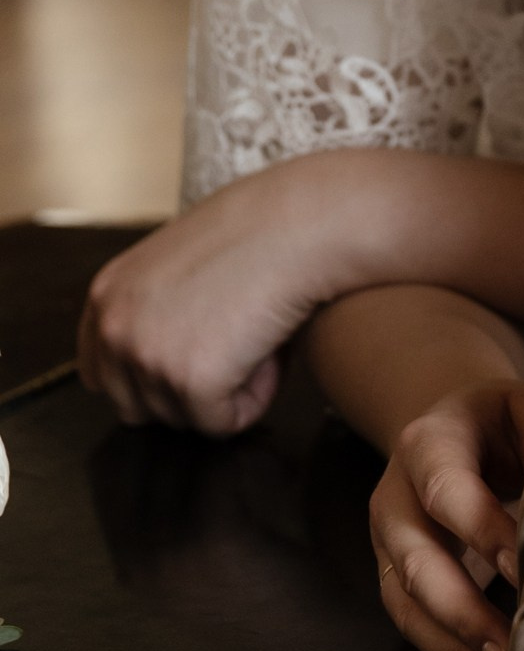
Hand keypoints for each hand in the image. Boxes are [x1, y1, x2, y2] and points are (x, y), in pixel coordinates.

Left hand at [80, 161, 350, 432]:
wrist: (298, 227)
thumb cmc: (257, 235)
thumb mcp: (176, 265)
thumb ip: (153, 310)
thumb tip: (169, 361)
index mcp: (106, 296)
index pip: (98, 374)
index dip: (146, 382)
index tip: (186, 370)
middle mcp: (114, 329)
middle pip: (137, 408)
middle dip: (184, 394)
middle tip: (232, 351)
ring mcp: (148, 357)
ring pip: (184, 418)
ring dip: (226, 392)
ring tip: (255, 340)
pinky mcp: (191, 382)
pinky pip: (224, 423)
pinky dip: (255, 398)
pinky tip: (269, 352)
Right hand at [370, 381, 523, 650]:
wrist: (457, 426)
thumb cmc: (509, 424)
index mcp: (429, 441)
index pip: (447, 490)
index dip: (483, 532)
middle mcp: (396, 493)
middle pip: (418, 560)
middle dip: (467, 610)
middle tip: (520, 645)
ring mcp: (390, 540)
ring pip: (409, 603)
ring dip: (461, 645)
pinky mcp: (397, 577)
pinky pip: (415, 625)